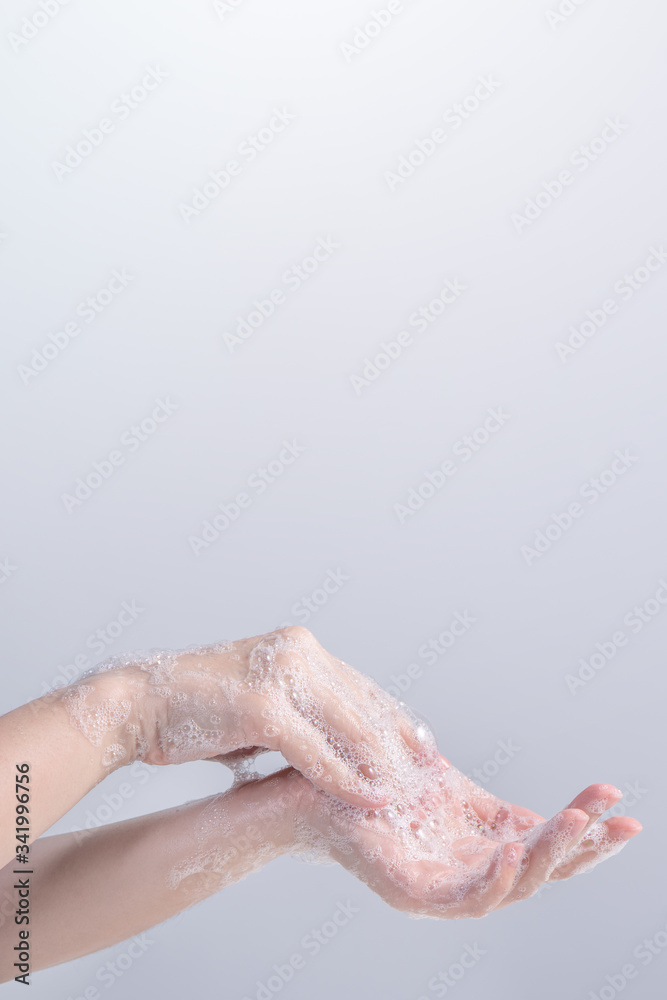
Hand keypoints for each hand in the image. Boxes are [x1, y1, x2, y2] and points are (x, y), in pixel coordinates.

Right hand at [68, 627, 435, 807]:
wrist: (139, 704)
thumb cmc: (198, 711)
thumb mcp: (262, 707)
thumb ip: (302, 718)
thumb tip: (342, 752)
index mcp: (299, 646)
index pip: (363, 686)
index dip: (397, 720)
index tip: (425, 749)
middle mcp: (298, 651)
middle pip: (366, 703)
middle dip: (402, 744)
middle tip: (432, 777)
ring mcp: (280, 676)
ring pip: (349, 726)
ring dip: (382, 766)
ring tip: (409, 796)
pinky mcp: (262, 707)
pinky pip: (316, 751)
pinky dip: (345, 779)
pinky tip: (368, 799)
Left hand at [289, 756, 641, 917]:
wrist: (308, 786)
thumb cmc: (371, 784)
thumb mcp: (442, 786)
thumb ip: (483, 804)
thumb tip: (528, 809)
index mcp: (477, 845)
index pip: (544, 843)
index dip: (585, 827)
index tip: (618, 799)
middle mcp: (465, 871)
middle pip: (541, 872)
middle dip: (585, 850)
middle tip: (622, 822)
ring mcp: (440, 887)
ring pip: (511, 888)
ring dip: (546, 858)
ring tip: (575, 823)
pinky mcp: (410, 893)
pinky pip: (463, 900)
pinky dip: (493, 879)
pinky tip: (512, 848)